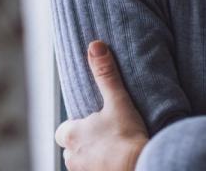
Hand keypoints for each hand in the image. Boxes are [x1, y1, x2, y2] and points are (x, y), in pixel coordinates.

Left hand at [55, 41, 149, 170]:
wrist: (142, 167)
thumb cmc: (128, 136)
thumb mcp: (118, 101)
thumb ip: (105, 74)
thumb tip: (95, 46)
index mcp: (71, 135)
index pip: (63, 130)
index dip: (75, 126)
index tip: (92, 122)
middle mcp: (71, 157)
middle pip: (71, 148)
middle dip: (83, 143)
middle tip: (104, 135)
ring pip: (81, 163)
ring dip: (91, 157)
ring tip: (111, 149)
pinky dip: (101, 167)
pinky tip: (115, 163)